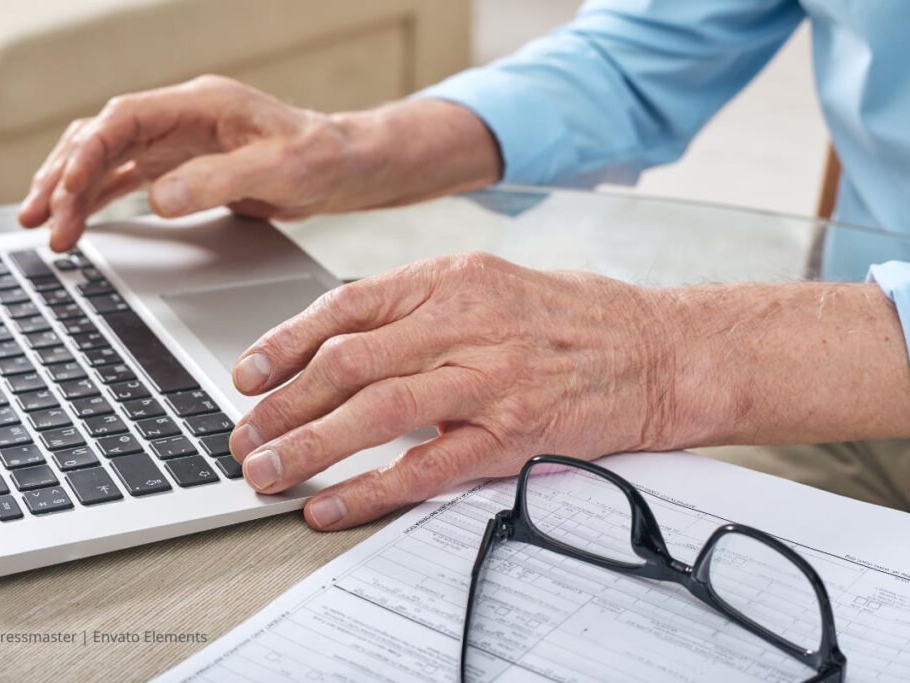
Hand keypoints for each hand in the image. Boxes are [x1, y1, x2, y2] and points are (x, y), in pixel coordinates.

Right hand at [18, 75, 352, 250]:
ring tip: (46, 228)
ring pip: (110, 158)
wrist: (343, 168)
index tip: (63, 191)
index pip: (123, 119)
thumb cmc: (320, 159)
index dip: (87, 153)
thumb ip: (218, 182)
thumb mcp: (277, 171)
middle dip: (66, 176)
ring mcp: (181, 142)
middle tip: (42, 221)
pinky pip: (130, 178)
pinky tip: (81, 221)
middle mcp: (182, 119)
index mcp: (200, 105)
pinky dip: (102, 198)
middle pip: (104, 138)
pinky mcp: (186, 168)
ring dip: (75, 190)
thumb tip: (158, 199)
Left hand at [228, 253, 673, 529]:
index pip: (347, 306)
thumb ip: (428, 308)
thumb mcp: (498, 283)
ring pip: (374, 413)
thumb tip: (355, 342)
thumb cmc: (583, 317)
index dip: (285, 342)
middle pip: (347, 363)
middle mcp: (465, 322)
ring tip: (267, 472)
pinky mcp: (512, 433)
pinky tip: (331, 505)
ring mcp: (489, 378)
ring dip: (309, 446)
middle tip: (244, 435)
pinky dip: (369, 489)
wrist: (665, 350)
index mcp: (455, 277)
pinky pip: (425, 467)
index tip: (248, 373)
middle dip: (281, 404)